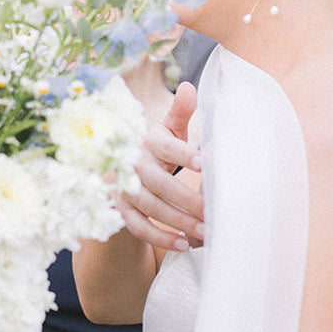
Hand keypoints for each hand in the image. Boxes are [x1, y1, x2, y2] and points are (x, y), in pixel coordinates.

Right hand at [114, 83, 203, 251]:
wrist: (119, 167)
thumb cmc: (155, 147)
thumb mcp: (167, 129)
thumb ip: (180, 112)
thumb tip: (189, 88)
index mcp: (146, 140)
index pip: (163, 145)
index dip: (182, 153)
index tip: (204, 163)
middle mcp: (131, 163)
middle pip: (159, 182)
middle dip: (187, 199)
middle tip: (213, 212)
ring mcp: (123, 187)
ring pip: (149, 206)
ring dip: (177, 222)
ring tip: (204, 232)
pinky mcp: (120, 208)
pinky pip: (138, 226)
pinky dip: (159, 237)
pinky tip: (182, 244)